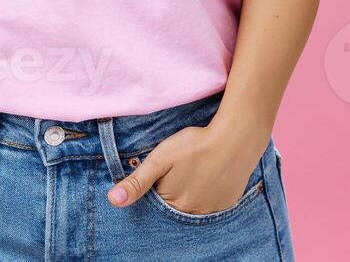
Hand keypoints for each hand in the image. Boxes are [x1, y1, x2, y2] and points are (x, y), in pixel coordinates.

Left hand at [106, 123, 267, 215]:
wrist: (237, 136)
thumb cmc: (196, 144)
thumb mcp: (160, 158)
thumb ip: (137, 181)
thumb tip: (113, 200)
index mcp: (174, 204)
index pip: (157, 204)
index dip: (158, 187)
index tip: (166, 172)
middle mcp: (194, 213)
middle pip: (176, 206)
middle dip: (176, 190)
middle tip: (184, 169)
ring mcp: (214, 209)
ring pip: (195, 205)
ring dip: (193, 192)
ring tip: (197, 170)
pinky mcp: (229, 201)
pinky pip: (213, 202)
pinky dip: (209, 192)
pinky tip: (211, 174)